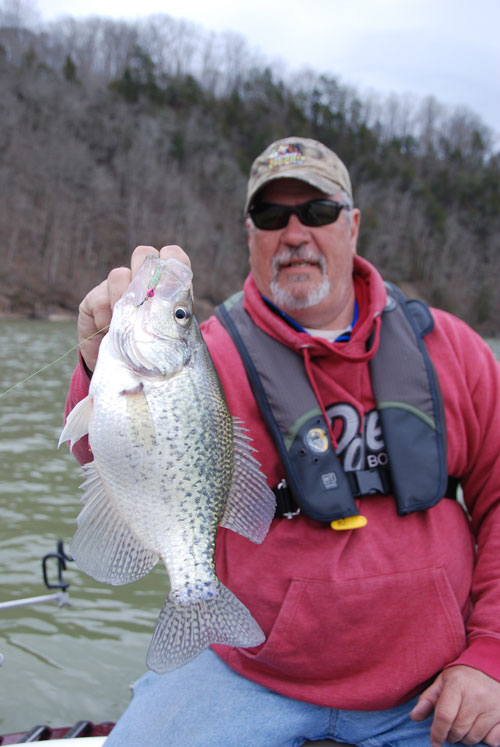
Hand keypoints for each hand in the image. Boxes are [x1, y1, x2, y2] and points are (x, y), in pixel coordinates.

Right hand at [78, 244, 190, 370]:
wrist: (123, 374)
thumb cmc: (153, 354)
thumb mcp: (169, 340)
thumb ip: (172, 322)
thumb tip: (176, 314)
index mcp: (165, 289)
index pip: (173, 258)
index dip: (173, 260)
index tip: (171, 275)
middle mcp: (140, 283)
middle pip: (143, 255)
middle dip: (145, 272)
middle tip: (146, 298)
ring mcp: (115, 289)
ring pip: (118, 275)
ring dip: (123, 303)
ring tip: (127, 328)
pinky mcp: (94, 300)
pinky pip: (98, 300)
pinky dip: (105, 320)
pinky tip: (109, 334)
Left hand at [410, 665, 499, 745]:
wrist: (490, 669)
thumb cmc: (463, 677)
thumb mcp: (443, 681)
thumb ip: (428, 699)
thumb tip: (414, 717)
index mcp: (457, 684)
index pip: (444, 716)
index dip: (437, 733)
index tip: (434, 741)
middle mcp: (476, 696)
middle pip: (458, 730)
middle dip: (450, 736)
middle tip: (449, 731)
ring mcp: (492, 706)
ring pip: (473, 737)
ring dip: (465, 738)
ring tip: (463, 728)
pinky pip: (491, 740)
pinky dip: (484, 739)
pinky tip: (479, 728)